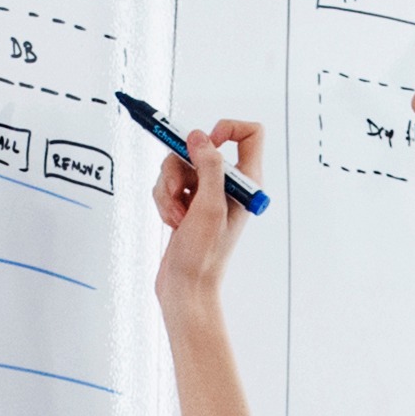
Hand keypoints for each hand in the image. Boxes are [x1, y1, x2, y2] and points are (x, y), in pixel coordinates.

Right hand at [151, 114, 264, 312]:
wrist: (186, 286)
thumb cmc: (204, 255)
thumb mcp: (210, 206)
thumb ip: (209, 167)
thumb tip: (198, 137)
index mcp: (245, 182)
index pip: (250, 134)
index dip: (227, 129)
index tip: (205, 143)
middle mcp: (227, 184)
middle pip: (199, 148)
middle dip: (180, 169)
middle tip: (179, 194)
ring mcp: (205, 193)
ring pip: (178, 166)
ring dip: (169, 189)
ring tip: (175, 216)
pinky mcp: (186, 203)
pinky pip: (168, 184)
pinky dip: (164, 200)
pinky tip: (171, 221)